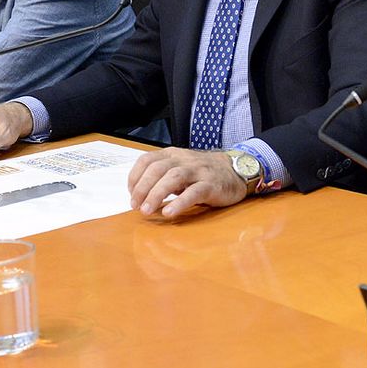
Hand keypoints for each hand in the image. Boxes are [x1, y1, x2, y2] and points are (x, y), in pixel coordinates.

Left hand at [127, 148, 247, 218]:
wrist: (235, 170)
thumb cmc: (203, 173)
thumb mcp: (180, 169)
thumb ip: (162, 177)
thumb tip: (140, 196)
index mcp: (172, 155)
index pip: (147, 160)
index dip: (135, 177)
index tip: (131, 194)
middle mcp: (183, 160)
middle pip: (157, 169)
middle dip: (142, 188)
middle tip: (135, 206)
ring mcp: (198, 171)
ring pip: (173, 178)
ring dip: (156, 194)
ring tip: (147, 211)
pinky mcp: (211, 185)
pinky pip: (194, 192)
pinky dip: (179, 203)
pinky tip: (169, 213)